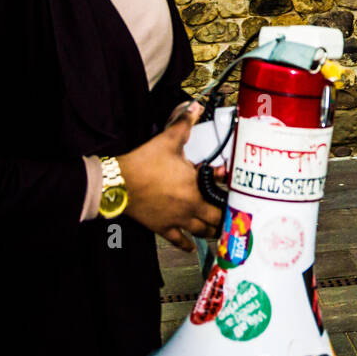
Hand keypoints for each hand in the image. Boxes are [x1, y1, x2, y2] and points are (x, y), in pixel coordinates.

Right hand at [117, 101, 224, 251]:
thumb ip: (184, 124)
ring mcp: (176, 220)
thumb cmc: (145, 163)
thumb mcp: (168, 140)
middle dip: (225, 217)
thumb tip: (194, 107)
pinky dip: (186, 245)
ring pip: (201, 231)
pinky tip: (191, 248)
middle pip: (215, 218)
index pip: (221, 195)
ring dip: (212, 231)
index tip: (236, 194)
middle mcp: (190, 207)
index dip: (230, 194)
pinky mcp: (162, 228)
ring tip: (219, 232)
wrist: (120, 183)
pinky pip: (178, 240)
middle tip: (233, 217)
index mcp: (196, 187)